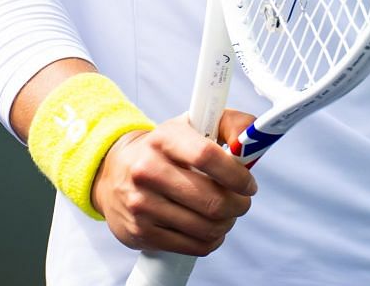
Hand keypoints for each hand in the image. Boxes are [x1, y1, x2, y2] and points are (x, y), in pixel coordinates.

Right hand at [92, 110, 257, 255]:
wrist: (114, 172)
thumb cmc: (164, 149)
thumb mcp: (192, 124)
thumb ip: (230, 124)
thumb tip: (255, 138)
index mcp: (164, 139)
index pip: (207, 156)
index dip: (237, 174)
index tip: (249, 183)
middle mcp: (147, 170)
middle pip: (211, 200)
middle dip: (238, 204)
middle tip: (242, 201)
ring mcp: (141, 204)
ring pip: (206, 227)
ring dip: (226, 223)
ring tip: (226, 214)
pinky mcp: (140, 232)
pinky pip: (193, 246)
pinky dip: (211, 240)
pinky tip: (209, 228)